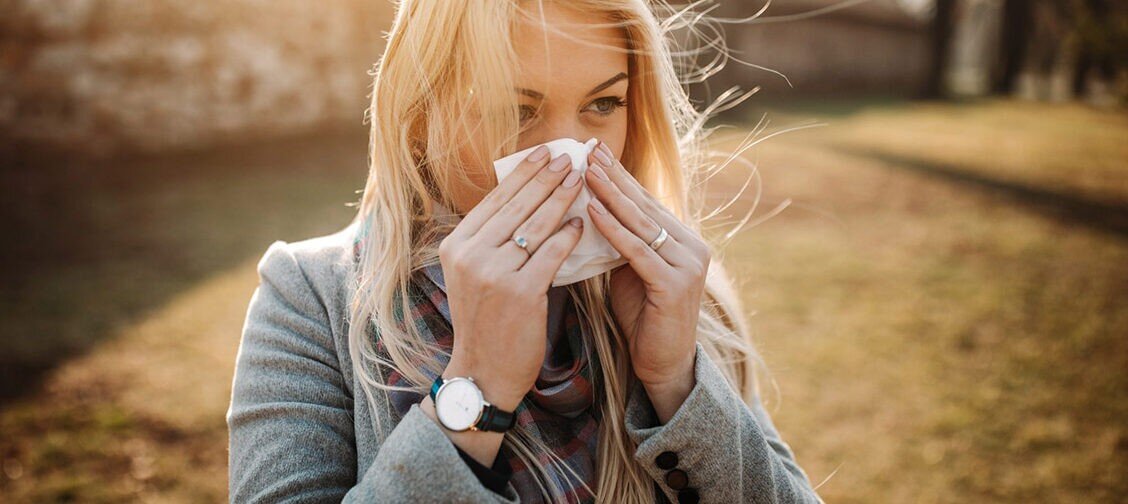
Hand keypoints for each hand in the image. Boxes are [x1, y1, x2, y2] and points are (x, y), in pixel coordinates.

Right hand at [438, 145, 586, 412]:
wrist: (484, 373)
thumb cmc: (486, 322)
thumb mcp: (474, 276)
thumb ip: (491, 241)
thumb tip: (524, 198)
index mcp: (456, 246)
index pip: (495, 201)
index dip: (522, 175)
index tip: (544, 153)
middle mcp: (470, 255)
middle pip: (516, 207)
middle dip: (546, 178)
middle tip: (569, 157)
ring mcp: (494, 273)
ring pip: (536, 225)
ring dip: (562, 199)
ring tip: (580, 180)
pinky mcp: (520, 293)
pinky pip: (551, 254)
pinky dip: (568, 236)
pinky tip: (582, 223)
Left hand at [583, 141, 708, 418]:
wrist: (662, 364)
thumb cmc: (642, 318)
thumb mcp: (630, 271)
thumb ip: (621, 242)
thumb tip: (589, 209)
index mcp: (682, 240)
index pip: (646, 201)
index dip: (620, 176)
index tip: (594, 152)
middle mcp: (691, 246)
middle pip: (644, 205)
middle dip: (614, 177)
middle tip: (588, 150)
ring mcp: (688, 265)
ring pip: (641, 223)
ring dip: (611, 196)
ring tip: (586, 172)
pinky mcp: (675, 285)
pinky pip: (637, 251)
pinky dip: (613, 230)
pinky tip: (592, 212)